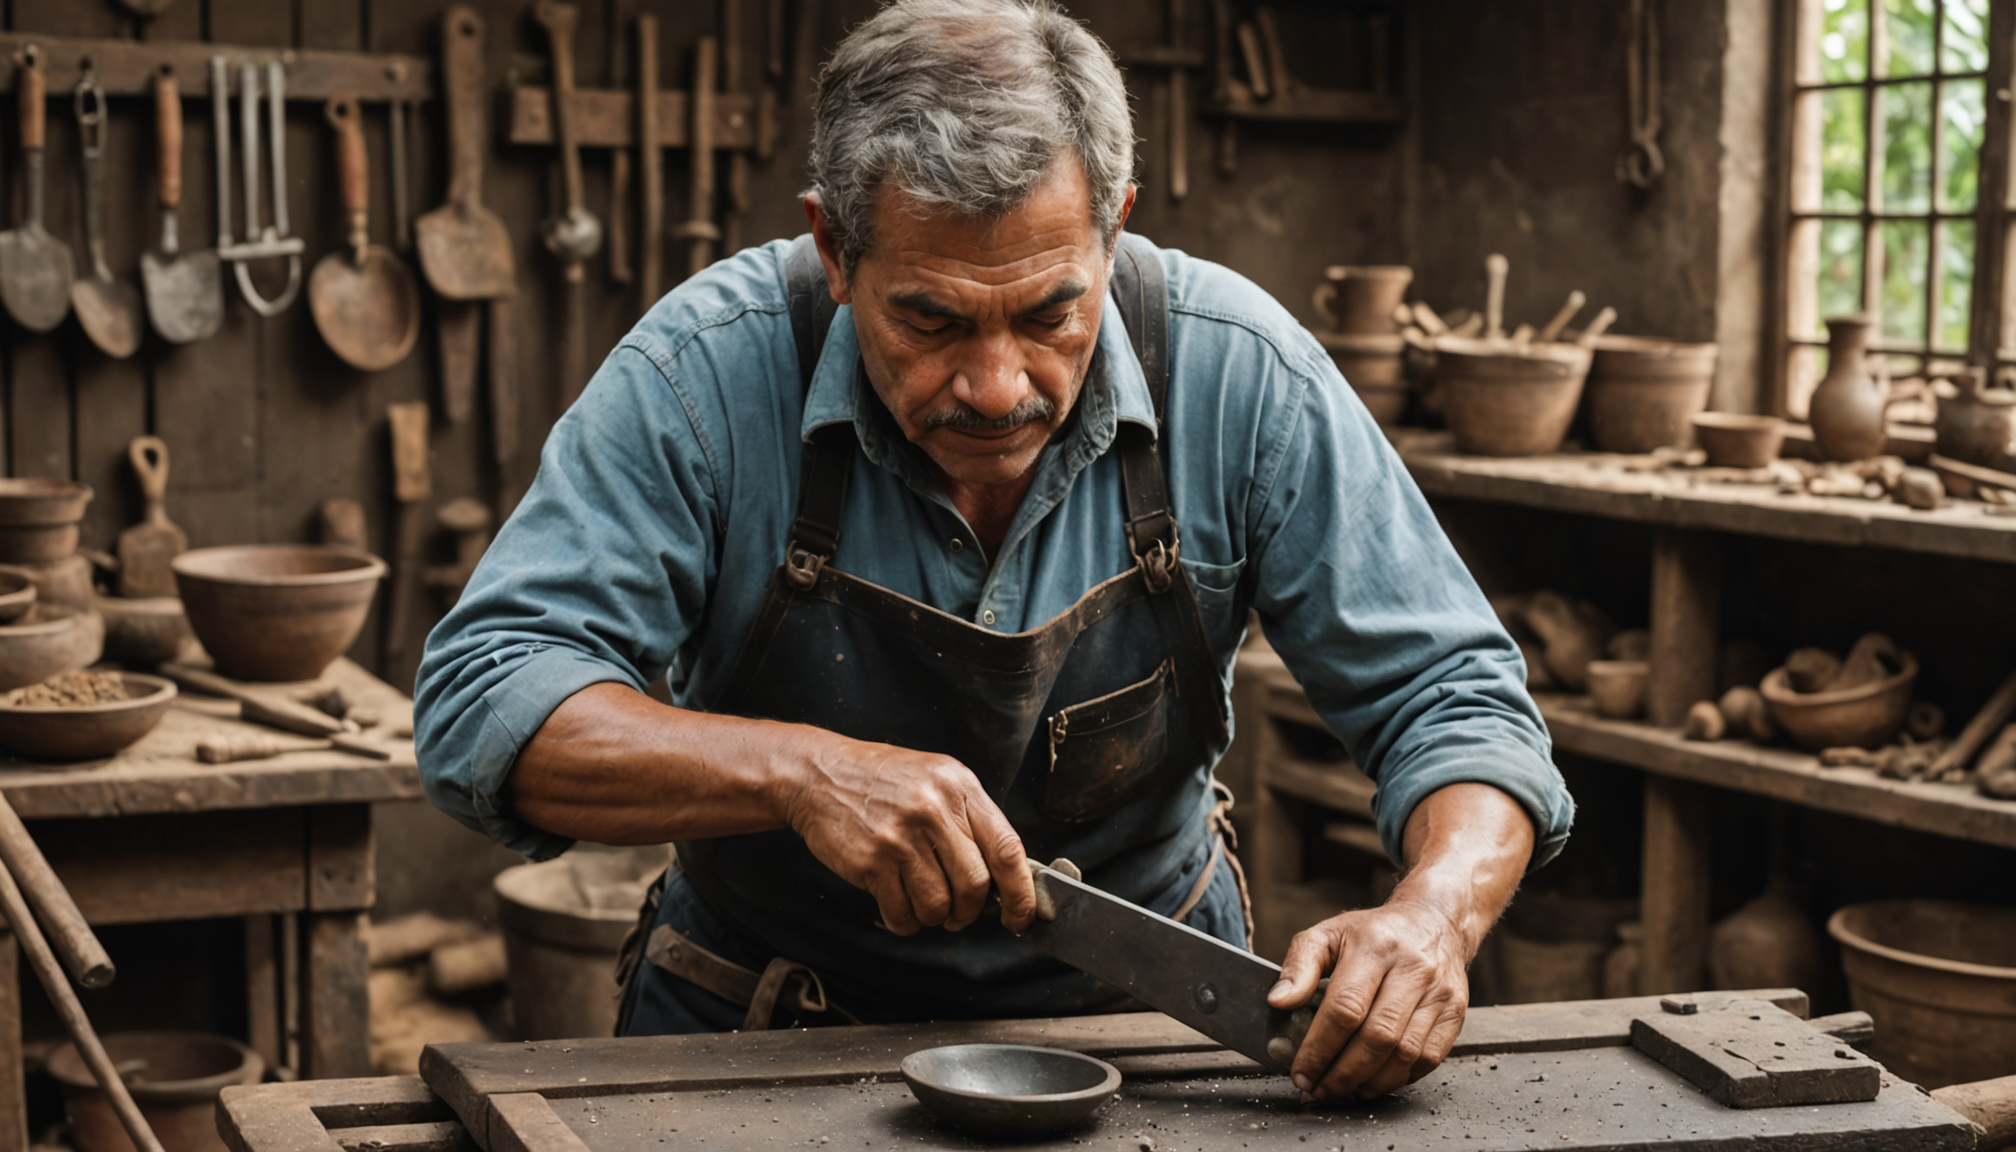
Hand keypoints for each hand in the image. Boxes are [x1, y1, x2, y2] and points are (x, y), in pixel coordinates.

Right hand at [784, 737, 1037, 934]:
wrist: (817, 775)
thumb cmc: (881, 780)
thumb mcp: (935, 779)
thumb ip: (969, 818)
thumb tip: (1005, 873)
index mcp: (959, 787)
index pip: (1008, 849)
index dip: (1022, 893)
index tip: (1022, 916)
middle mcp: (934, 809)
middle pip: (975, 885)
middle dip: (970, 911)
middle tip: (958, 913)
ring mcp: (902, 836)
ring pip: (938, 904)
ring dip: (934, 917)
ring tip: (922, 903)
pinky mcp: (872, 860)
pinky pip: (902, 913)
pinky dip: (904, 922)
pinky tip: (898, 906)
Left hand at [1267, 900, 1471, 1100]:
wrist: (1434, 922)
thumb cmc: (1372, 934)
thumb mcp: (1327, 934)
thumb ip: (1298, 966)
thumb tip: (1278, 1002)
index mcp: (1375, 947)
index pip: (1345, 1008)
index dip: (1320, 1048)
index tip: (1301, 1072)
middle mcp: (1413, 968)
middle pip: (1377, 1036)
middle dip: (1343, 1074)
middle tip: (1319, 1090)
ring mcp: (1439, 992)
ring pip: (1405, 1054)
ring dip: (1371, 1083)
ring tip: (1344, 1092)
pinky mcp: (1456, 1012)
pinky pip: (1429, 1058)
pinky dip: (1400, 1079)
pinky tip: (1375, 1082)